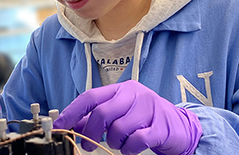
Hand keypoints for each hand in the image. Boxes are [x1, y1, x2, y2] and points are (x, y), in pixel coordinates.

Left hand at [53, 80, 201, 154]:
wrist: (179, 126)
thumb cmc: (144, 119)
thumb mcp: (120, 114)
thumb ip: (96, 118)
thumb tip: (71, 125)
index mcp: (121, 89)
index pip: (90, 96)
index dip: (72, 112)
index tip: (59, 127)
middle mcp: (135, 94)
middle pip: (102, 113)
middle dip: (90, 133)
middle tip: (87, 146)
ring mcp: (149, 109)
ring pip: (118, 129)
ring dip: (113, 143)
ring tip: (120, 143)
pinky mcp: (160, 126)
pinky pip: (135, 141)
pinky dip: (128, 149)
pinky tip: (132, 147)